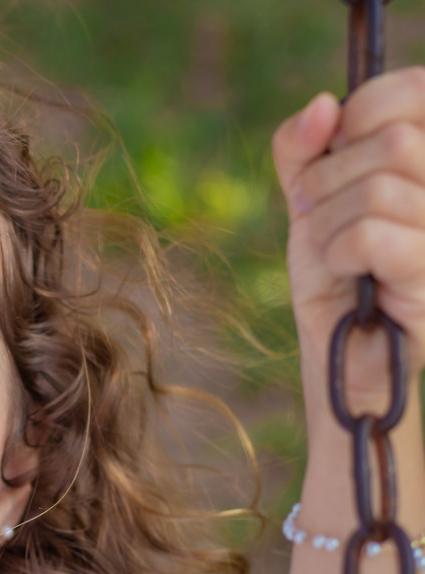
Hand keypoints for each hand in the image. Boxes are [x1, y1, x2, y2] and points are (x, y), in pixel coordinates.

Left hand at [272, 67, 424, 409]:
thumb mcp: (309, 193)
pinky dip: (339, 252)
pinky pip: (372, 236)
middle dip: (327, 178)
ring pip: (378, 190)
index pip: (415, 89)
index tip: (335, 146)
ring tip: (333, 249)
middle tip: (318, 210)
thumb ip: (302, 145)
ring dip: (327, 223)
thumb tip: (323, 106)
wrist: (343, 341)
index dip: (362, 111)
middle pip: (392, 142)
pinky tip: (347, 272)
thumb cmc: (334, 262)